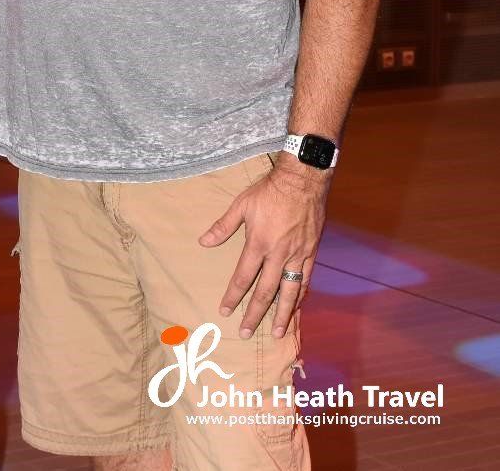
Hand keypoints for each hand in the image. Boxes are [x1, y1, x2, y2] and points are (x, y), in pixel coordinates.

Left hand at [199, 158, 328, 338]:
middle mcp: (278, 255)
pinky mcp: (311, 252)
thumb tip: (204, 242)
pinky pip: (306, 279)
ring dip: (281, 314)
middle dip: (255, 313)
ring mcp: (297, 255)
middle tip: (246, 332)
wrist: (302, 180)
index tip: (226, 311)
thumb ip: (223, 226)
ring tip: (276, 333)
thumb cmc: (269, 191)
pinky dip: (300, 296)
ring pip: (289, 291)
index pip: (243, 277)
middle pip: (265, 291)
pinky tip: (297, 306)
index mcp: (258, 243)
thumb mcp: (242, 205)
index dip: (233, 296)